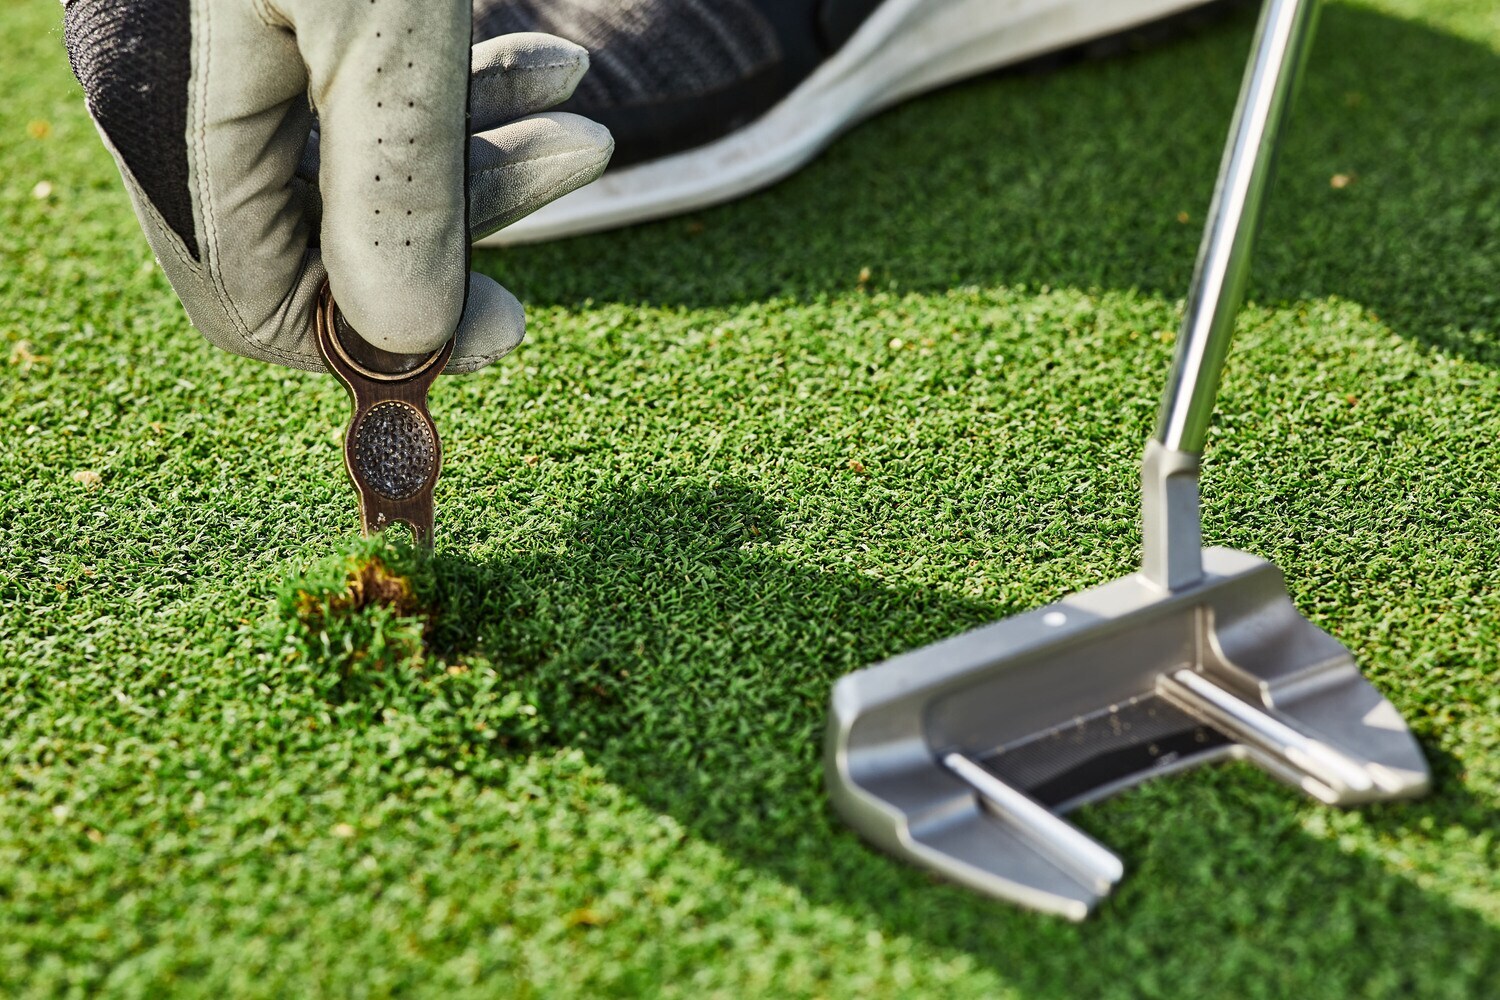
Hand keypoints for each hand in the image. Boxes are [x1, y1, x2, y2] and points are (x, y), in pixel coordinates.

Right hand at [63, 0, 611, 371]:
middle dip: (464, 224)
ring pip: (356, 157)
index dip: (387, 342)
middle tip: (582, 177)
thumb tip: (404, 343)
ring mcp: (228, 46)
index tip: (512, 332)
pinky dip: (457, 89)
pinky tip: (546, 62)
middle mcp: (185, 96)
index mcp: (175, 122)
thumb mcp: (385, 38)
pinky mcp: (279, 6)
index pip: (258, 304)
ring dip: (481, 150)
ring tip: (587, 113)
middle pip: (322, 232)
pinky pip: (364, 89)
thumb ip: (392, 197)